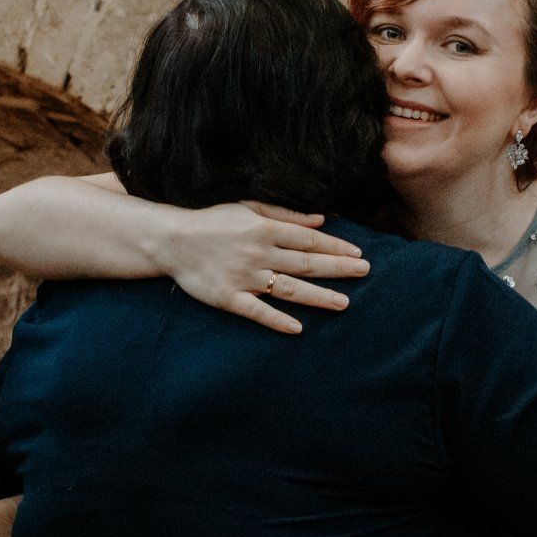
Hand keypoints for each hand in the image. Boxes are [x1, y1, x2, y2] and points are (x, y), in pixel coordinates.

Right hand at [159, 202, 370, 334]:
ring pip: (289, 289)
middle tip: (365, 273)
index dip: (336, 246)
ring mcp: (244, 277)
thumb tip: (321, 220)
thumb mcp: (248, 208)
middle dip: (338, 268)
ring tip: (344, 303)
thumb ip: (285, 214)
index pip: (309, 240)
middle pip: (306, 263)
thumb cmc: (212, 221)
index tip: (358, 253)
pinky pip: (257, 311)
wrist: (171, 240)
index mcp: (264, 229)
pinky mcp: (228, 298)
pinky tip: (298, 328)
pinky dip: (277, 320)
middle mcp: (258, 253)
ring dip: (318, 297)